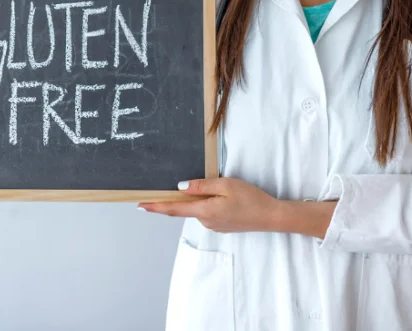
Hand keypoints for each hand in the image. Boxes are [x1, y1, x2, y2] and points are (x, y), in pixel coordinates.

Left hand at [138, 178, 279, 233]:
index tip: (140, 205)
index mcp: (204, 211)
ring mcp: (214, 226)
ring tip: (217, 188)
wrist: (271, 216)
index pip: (174, 209)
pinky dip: (208, 204)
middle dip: (182, 197)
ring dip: (199, 199)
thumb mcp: (225, 185)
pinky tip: (223, 198)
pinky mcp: (222, 226)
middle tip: (181, 185)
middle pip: (186, 207)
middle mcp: (206, 221)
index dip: (156, 207)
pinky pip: (208, 213)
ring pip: (199, 209)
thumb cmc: (250, 198)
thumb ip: (201, 186)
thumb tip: (180, 188)